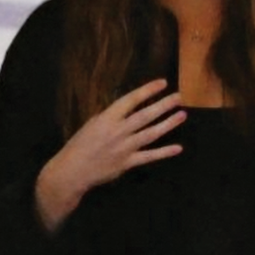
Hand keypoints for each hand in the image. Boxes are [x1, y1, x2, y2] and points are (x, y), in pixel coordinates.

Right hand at [35, 78, 184, 231]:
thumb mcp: (92, 123)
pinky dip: (164, 152)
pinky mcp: (127, 163)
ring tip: (182, 115)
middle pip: (145, 115)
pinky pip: (149, 156)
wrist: (72, 171)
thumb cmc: (80, 144)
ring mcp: (124, 148)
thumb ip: (110, 116)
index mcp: (107, 119)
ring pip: (151, 134)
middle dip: (164, 105)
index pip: (131, 100)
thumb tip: (127, 107)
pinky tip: (178, 147)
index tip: (163, 83)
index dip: (148, 90)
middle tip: (179, 97)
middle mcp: (118, 131)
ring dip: (168, 124)